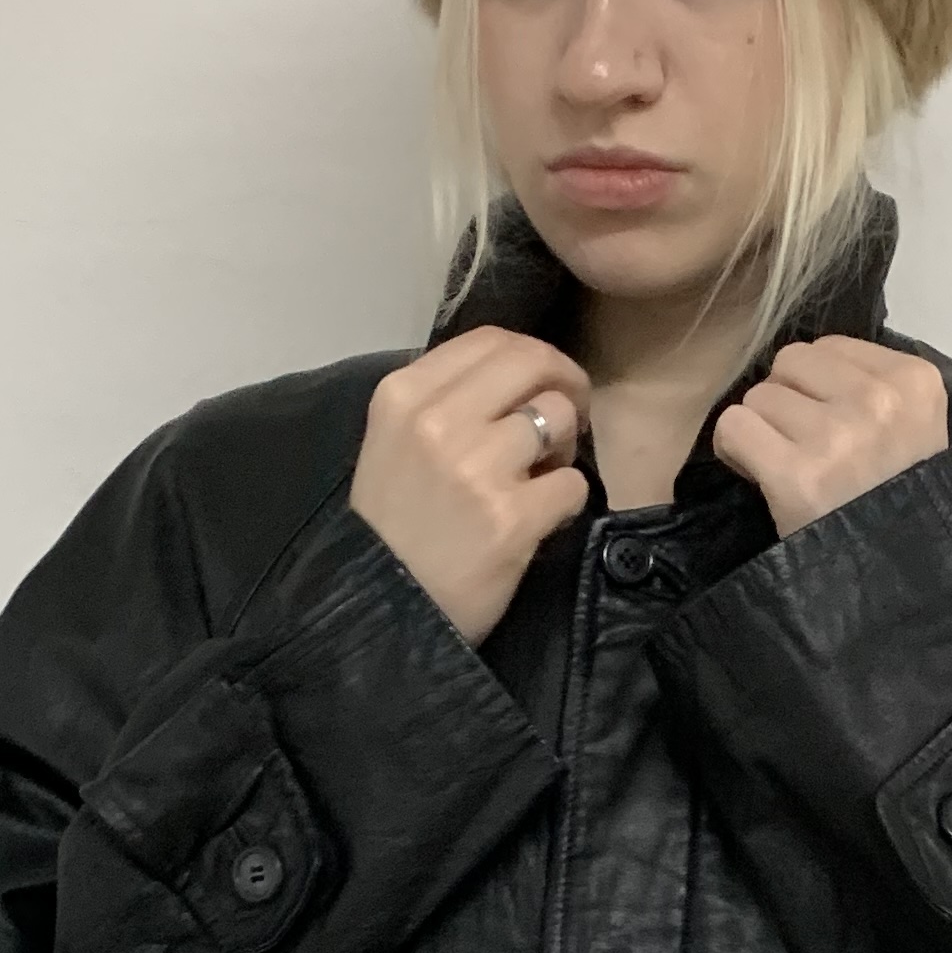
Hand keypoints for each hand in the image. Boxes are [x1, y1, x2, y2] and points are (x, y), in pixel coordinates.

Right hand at [350, 329, 591, 646]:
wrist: (380, 613)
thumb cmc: (391, 530)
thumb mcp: (393, 444)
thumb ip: (443, 401)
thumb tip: (514, 376)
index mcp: (403, 395)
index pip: (491, 340)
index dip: (533, 355)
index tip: (544, 383)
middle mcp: (438, 420)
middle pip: (532, 363)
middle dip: (565, 384)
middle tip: (571, 415)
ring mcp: (477, 468)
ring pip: (557, 417)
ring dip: (563, 446)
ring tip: (542, 476)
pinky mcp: (511, 518)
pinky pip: (571, 483)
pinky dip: (566, 501)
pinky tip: (541, 519)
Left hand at [710, 337, 947, 538]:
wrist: (899, 582)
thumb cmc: (897, 503)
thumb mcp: (911, 429)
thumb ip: (868, 386)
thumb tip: (795, 368)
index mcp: (914, 381)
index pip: (830, 346)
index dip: (817, 386)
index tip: (829, 426)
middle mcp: (878, 401)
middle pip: (789, 363)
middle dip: (786, 402)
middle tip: (801, 447)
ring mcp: (837, 437)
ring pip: (758, 396)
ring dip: (762, 431)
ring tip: (788, 468)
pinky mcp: (796, 475)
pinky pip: (734, 427)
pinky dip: (736, 452)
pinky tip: (760, 477)